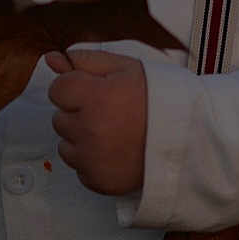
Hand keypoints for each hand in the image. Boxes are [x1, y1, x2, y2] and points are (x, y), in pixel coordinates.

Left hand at [46, 49, 146, 195]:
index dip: (76, 86)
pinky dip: (91, 159)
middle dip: (78, 112)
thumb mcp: (125, 67)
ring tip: (113, 131)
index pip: (57, 90)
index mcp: (94, 97)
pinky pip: (79, 167)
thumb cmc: (158, 98)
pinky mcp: (97, 181)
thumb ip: (86, 61)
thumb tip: (52, 58)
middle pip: (60, 118)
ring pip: (66, 144)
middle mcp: (88, 130)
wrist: (186, 137)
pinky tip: (114, 150)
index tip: (95, 90)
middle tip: (110, 110)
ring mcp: (92, 159)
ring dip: (81, 137)